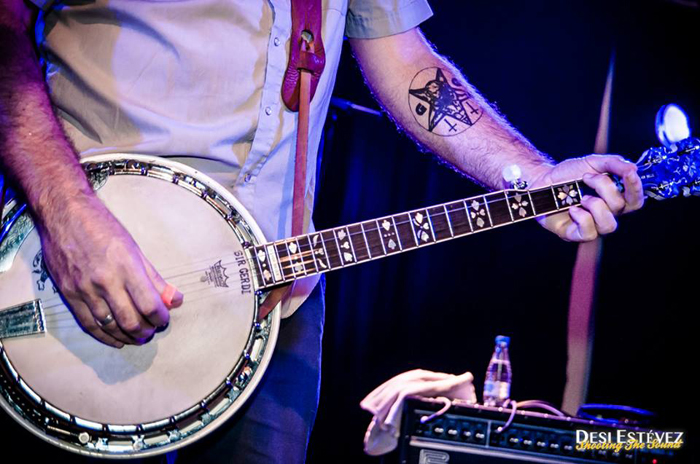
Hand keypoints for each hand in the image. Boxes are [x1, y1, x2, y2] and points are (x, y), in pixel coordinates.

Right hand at [38, 194, 182, 347]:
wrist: (64, 213)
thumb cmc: (103, 226)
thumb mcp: (134, 248)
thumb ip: (154, 277)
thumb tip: (174, 299)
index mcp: (126, 266)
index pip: (149, 304)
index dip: (160, 318)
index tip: (164, 319)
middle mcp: (105, 280)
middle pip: (131, 320)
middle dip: (145, 331)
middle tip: (152, 331)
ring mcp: (84, 289)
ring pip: (110, 325)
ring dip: (127, 336)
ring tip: (138, 337)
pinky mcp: (68, 294)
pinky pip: (88, 324)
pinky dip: (105, 336)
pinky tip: (116, 340)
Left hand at [532, 155, 643, 240]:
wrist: (542, 179)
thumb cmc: (568, 173)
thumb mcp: (592, 162)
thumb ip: (614, 163)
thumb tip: (633, 169)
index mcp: (613, 198)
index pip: (635, 200)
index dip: (636, 188)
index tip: (629, 174)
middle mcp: (605, 214)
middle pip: (621, 208)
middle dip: (606, 189)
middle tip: (586, 177)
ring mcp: (590, 226)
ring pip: (609, 225)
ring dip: (596, 206)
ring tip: (581, 197)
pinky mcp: (574, 234)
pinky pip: (589, 233)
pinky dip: (583, 218)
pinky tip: (573, 209)